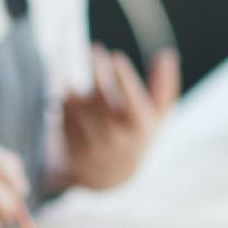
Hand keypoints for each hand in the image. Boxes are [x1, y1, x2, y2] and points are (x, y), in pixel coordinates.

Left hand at [62, 46, 178, 191]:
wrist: (109, 179)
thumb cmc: (136, 137)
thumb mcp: (157, 118)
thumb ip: (165, 88)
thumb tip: (167, 55)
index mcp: (140, 129)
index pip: (132, 100)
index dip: (123, 78)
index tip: (115, 56)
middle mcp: (116, 139)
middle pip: (100, 98)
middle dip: (96, 70)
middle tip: (92, 49)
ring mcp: (92, 145)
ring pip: (76, 106)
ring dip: (71, 81)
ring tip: (70, 61)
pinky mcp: (71, 148)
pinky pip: (62, 117)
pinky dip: (60, 98)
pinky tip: (59, 82)